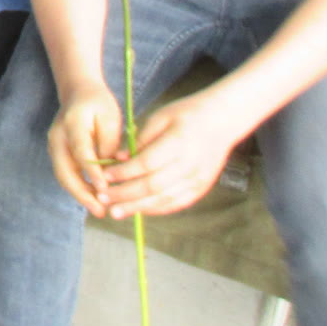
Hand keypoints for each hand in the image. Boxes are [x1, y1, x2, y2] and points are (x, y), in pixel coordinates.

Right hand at [47, 81, 125, 216]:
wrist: (78, 91)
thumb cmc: (98, 103)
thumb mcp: (111, 117)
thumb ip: (111, 143)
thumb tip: (113, 170)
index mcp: (72, 123)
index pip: (82, 153)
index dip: (93, 174)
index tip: (106, 190)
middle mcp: (57, 137)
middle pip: (65, 171)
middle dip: (82, 194)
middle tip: (100, 210)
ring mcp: (53, 145)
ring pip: (63, 176)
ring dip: (80, 194)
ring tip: (99, 209)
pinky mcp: (56, 153)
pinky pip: (65, 174)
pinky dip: (78, 188)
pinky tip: (94, 197)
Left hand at [101, 94, 239, 217]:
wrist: (223, 121)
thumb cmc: (187, 114)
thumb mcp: (160, 117)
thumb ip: (140, 140)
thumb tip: (118, 159)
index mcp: (178, 143)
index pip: (146, 164)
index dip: (124, 172)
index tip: (105, 176)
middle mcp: (189, 165)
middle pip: (153, 186)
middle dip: (125, 194)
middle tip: (103, 198)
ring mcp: (197, 179)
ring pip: (163, 199)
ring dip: (137, 207)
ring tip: (115, 211)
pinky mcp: (201, 188)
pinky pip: (176, 204)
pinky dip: (156, 209)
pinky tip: (138, 210)